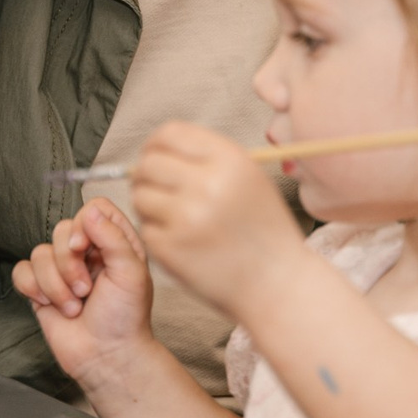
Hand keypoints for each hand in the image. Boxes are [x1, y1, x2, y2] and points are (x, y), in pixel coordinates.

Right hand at [13, 199, 157, 382]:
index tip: (85, 248)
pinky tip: (50, 304)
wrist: (106, 356)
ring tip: (74, 306)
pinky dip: (34, 289)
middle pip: (61, 230)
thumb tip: (90, 213)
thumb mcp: (131, 274)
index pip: (93, 209)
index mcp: (114, 242)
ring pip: (39, 253)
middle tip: (86, 290)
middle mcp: (87, 252)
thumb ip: (113, 238)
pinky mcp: (41, 288)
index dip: (84, 224)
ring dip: (55, 285)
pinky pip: (22, 271)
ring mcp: (62, 269)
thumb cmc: (126, 319)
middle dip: (69, 265)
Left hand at [128, 123, 306, 320]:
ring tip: (170, 216)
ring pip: (140, 195)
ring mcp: (186, 217)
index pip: (170, 133)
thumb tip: (157, 148)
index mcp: (229, 160)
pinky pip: (145, 228)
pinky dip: (156, 233)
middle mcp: (207, 184)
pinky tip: (179, 240)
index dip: (156, 143)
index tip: (156, 155)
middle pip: (149, 163)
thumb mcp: (250, 179)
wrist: (277, 284)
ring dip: (148, 204)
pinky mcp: (171, 248)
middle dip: (146, 174)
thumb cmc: (264, 232)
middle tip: (156, 188)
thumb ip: (208, 158)